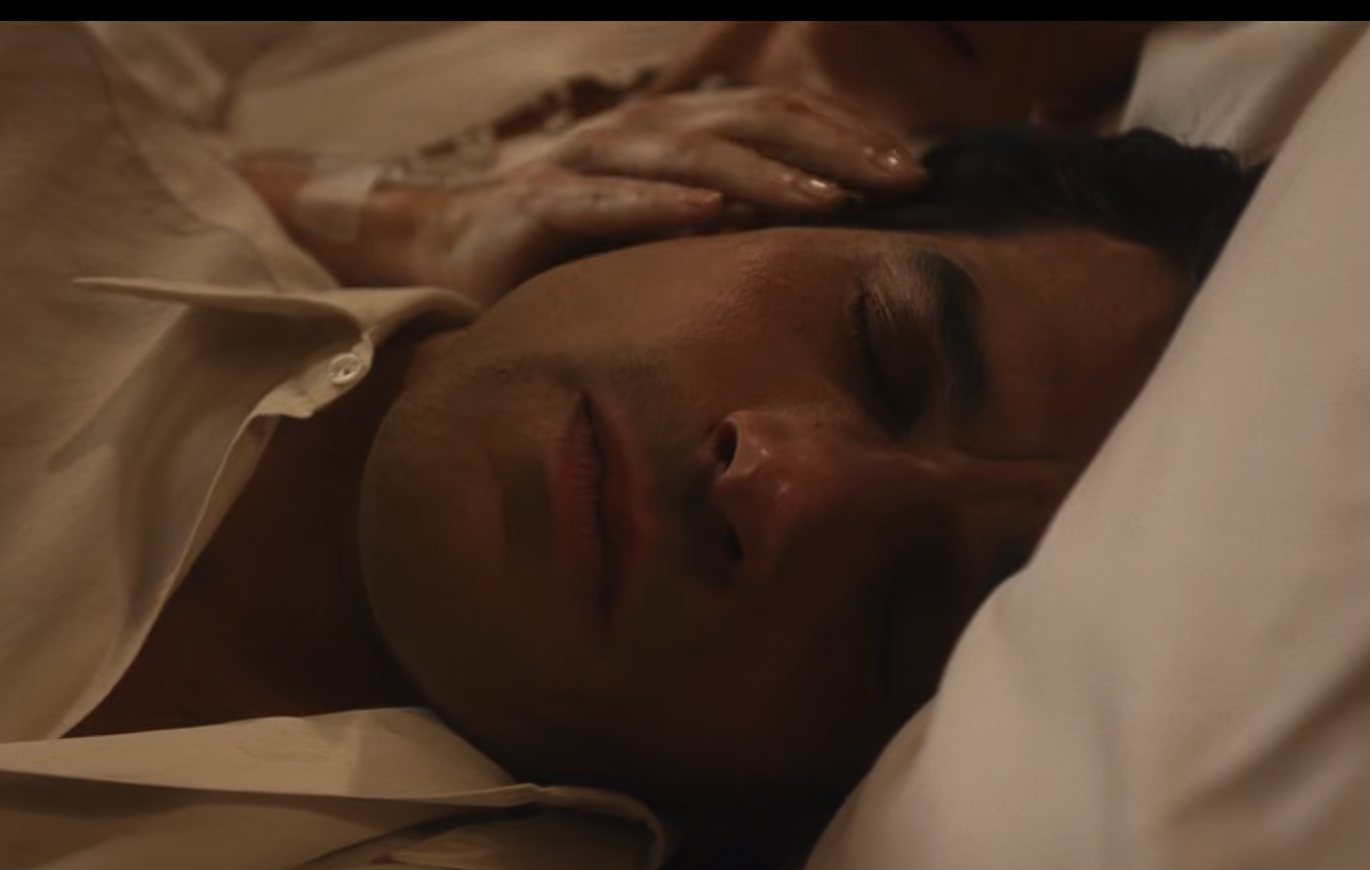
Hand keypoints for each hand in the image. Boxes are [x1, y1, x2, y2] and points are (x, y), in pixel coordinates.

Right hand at [243, 86, 925, 304]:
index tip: (916, 172)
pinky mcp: (539, 208)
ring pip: (689, 155)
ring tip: (825, 199)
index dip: (847, 136)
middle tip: (900, 183)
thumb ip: (737, 221)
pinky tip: (709, 216)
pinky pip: (605, 203)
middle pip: (749, 123)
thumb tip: (835, 236)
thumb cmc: (577, 249)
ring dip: (763, 175)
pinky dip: (659, 207)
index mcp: (677, 130)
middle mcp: (638, 131)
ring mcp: (587, 164)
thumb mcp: (670, 229)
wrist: (453, 252)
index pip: (778, 117)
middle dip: (831, 149)